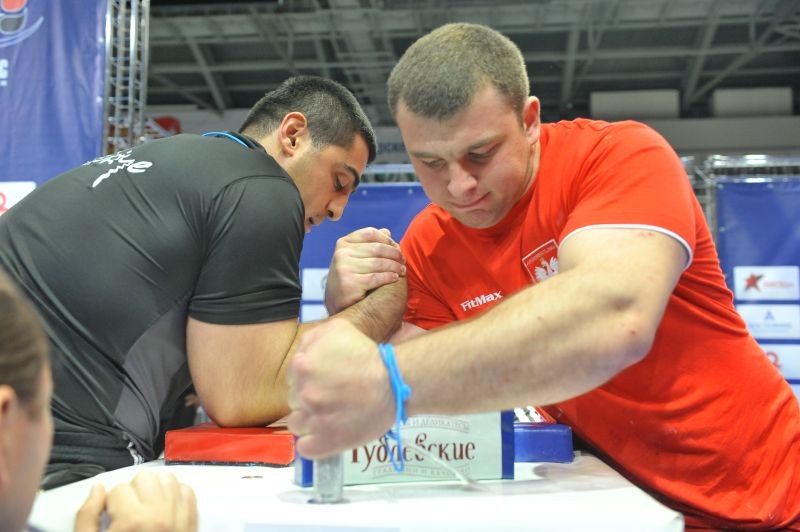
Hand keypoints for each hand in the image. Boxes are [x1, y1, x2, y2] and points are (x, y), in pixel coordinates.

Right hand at [74, 471, 196, 531]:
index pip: (118, 490)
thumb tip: (97, 488)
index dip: (111, 505)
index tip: (112, 520)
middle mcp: (160, 514)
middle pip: (145, 478)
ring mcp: (181, 517)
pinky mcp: (193, 522)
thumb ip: (87, 517)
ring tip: (146, 509)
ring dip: (155, 490)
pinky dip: (174, 495)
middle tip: (129, 514)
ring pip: (168, 479)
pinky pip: (187, 491)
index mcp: (132, 521)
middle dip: (133, 493)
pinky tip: (164, 510)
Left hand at [287, 318, 394, 457]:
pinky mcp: (323, 443)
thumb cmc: (368, 356)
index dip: (308, 379)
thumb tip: (300, 353)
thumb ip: (311, 339)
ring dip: (310, 421)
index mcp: (302, 365)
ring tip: (331, 416)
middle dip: (310, 398)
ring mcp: (313, 420)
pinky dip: (314, 443)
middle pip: (294, 399)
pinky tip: (328, 434)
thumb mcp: (337, 330)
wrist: (394, 383)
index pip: (293, 377)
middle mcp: (303, 393)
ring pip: (297, 424)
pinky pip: (305, 448)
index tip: (326, 382)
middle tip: (332, 397)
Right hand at [324, 227, 405, 313]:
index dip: (387, 240)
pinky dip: (389, 277)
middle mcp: (341, 253)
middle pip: (377, 248)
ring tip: (402, 270)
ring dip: (395, 266)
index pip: (370, 233)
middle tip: (403, 261)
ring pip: (379, 263)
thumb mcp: (356, 258)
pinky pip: (376, 277)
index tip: (397, 248)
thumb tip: (386, 232)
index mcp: (343, 243)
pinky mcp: (349, 283)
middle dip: (394, 254)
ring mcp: (344, 268)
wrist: (339, 305)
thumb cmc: (352, 278)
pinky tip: (395, 278)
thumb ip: (370, 245)